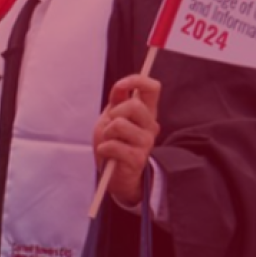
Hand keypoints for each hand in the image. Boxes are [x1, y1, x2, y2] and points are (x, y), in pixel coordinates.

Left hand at [92, 74, 160, 205]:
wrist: (115, 175)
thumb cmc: (113, 145)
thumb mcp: (110, 119)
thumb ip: (117, 103)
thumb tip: (120, 87)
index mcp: (146, 113)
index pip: (152, 89)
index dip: (137, 81)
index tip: (121, 85)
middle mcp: (150, 126)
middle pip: (133, 105)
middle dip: (113, 114)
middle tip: (110, 128)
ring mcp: (146, 142)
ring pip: (119, 124)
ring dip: (106, 134)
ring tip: (109, 142)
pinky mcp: (137, 158)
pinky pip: (112, 144)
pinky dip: (103, 148)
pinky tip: (107, 154)